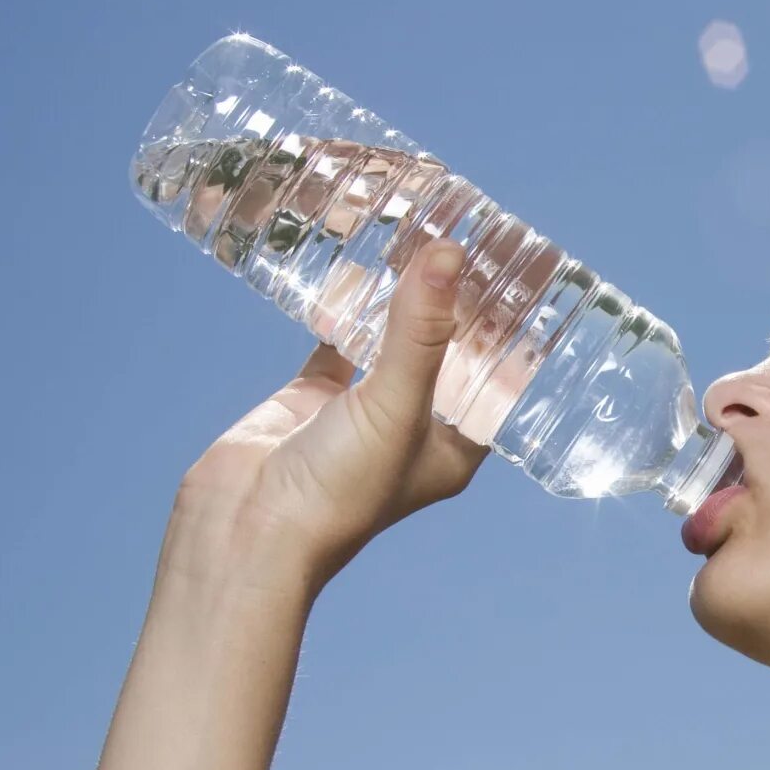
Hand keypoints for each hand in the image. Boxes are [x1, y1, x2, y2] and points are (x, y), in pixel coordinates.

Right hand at [168, 240, 490, 593]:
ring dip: (405, 298)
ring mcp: (362, 410)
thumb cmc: (337, 493)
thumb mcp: (395, 407)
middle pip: (448, 353)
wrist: (245, 530)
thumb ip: (420, 331)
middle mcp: (414, 427)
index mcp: (454, 446)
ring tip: (423, 238)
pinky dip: (345, 308)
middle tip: (473, 240)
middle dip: (458, 304)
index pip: (499, 380)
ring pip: (393, 340)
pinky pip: (338, 341)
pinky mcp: (314, 397)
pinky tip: (356, 267)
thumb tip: (450, 254)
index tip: (524, 277)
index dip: (511, 332)